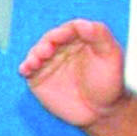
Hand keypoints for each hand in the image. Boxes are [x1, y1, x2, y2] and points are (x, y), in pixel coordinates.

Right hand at [21, 19, 128, 133]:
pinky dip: (25, 67)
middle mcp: (63, 48)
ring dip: (34, 54)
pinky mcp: (39, 78)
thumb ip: (99, 36)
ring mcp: (50, 63)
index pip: (70, 29)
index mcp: (81, 39)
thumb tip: (82, 22)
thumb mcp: (111, 56)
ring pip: (37, 52)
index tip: (63, 35)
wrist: (101, 112)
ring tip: (36, 61)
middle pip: (50, 39)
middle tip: (47, 49)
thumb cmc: (109, 83)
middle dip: (47, 42)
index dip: (65, 31)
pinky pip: (28, 69)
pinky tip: (26, 69)